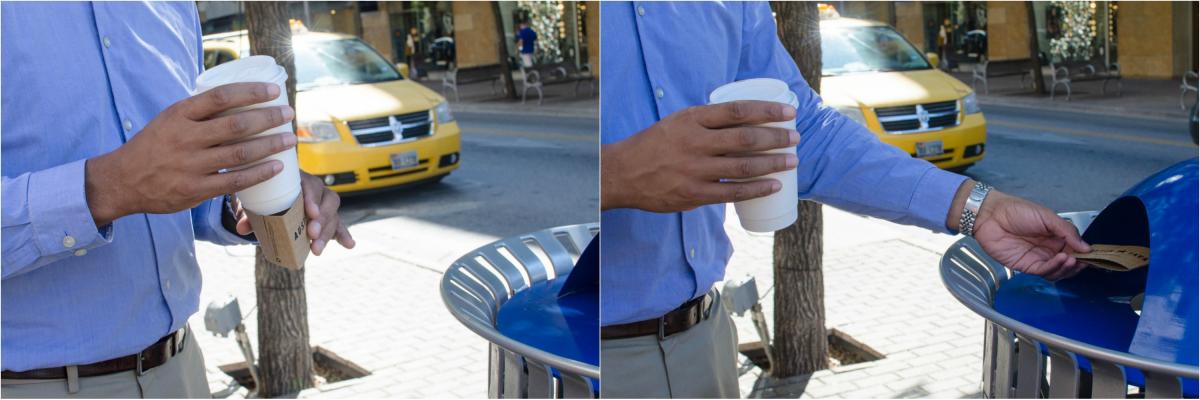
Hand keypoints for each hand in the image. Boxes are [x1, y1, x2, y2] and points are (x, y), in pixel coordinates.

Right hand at [85, 83, 295, 225]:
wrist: (121, 181)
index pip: (221, 96)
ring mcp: (190, 165)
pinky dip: (259, 173)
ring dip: (270, 145)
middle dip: (268, 118)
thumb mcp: (169, 119)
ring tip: (289, 140)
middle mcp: (185, 137)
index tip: (274, 91)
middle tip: (289, 114)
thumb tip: (240, 99)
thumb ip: (199, 112)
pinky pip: (234, 181)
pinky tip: (276, 166)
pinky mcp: (194, 190)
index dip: (251, 91)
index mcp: (179, 114)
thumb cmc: (154, 146)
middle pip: (236, 124)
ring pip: (240, 153)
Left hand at [233, 173, 355, 254]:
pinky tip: (349, 245)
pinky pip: (339, 225)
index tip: (310, 212)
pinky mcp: (327, 217)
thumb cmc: (263, 195)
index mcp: (299, 178)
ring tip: (317, 249)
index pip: (311, 184)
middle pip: (328, 200)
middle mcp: (315, 189)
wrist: (269, 197)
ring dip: (328, 232)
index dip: (313, 197)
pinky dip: (344, 235)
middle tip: (312, 233)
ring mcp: (323, 204)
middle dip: (322, 218)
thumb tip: (243, 227)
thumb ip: (248, 212)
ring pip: (333, 215)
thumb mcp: (254, 202)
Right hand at [601, 101, 799, 211]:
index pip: (737, 110)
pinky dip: (756, 188)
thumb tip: (742, 122)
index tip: (788, 112)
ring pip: (743, 166)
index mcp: (691, 119)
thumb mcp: (677, 122)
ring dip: (773, 163)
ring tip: (792, 161)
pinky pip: (732, 192)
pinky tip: (773, 186)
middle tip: (795, 138)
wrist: (622, 173)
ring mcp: (695, 170)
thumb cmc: (653, 145)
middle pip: (746, 138)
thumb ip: (705, 123)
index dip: (767, 110)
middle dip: (776, 138)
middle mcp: (695, 142)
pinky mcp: (693, 194)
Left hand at [949, 181, 1091, 279]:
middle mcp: (1048, 249)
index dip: (1086, 254)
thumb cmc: (1016, 211)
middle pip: (1069, 263)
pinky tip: (1061, 259)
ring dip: (1068, 267)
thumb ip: (1066, 231)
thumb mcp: (1046, 216)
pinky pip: (1044, 271)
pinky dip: (1055, 268)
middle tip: (1085, 260)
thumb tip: (1086, 247)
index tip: (1096, 255)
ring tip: (1071, 259)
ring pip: (1058, 271)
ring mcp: (1038, 258)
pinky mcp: (1026, 266)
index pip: (1075, 249)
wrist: (990, 215)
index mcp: (1056, 236)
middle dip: (1079, 264)